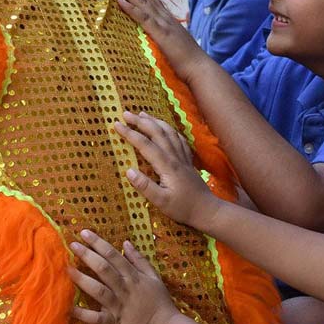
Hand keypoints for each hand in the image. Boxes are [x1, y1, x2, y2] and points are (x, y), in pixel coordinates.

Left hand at [69, 232, 176, 323]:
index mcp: (133, 276)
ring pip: (98, 290)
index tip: (85, 233)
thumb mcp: (153, 276)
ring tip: (68, 269)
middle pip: (103, 269)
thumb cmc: (160, 301)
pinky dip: (82, 313)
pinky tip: (69, 307)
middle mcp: (124, 288)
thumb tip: (126, 242)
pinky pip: (95, 318)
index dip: (98, 243)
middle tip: (73, 244)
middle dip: (87, 255)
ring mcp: (117, 306)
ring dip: (82, 279)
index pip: (113, 255)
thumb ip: (139, 259)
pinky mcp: (113, 323)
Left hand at [111, 0, 206, 82]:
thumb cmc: (188, 59)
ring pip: (142, 1)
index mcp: (167, 18)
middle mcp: (164, 16)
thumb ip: (169, 32)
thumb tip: (164, 30)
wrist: (199, 68)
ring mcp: (162, 23)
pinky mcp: (160, 33)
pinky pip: (143, 18)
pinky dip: (131, 8)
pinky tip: (120, 0)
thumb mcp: (176, 41)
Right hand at [116, 111, 222, 231]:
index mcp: (167, 165)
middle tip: (125, 113)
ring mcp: (183, 156)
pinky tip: (166, 127)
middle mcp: (175, 156)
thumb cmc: (182, 208)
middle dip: (140, 121)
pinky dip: (170, 129)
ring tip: (142, 114)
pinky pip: (179, 138)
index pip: (145, 144)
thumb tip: (128, 171)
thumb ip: (145, 186)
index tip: (116, 125)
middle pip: (157, 132)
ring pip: (169, 132)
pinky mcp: (187, 160)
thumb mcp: (161, 202)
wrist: (207, 209)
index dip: (130, 133)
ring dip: (155, 121)